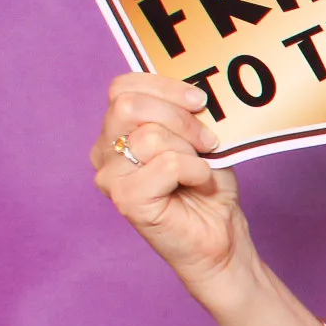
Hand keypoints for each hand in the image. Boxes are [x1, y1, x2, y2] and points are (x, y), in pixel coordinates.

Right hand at [93, 73, 247, 293]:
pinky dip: (195, 170)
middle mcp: (105, 151)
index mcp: (117, 131)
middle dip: (179, 116)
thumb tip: (194, 89)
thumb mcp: (199, 139)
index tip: (200, 101)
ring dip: (190, 149)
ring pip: (150, 136)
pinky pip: (166, 164)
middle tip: (207, 140)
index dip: (164, 87)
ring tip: (202, 167)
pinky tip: (200, 184)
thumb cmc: (207, 188)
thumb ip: (185, 112)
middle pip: (129, 106)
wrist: (220, 238)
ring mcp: (110, 177)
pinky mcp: (125, 199)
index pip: (123, 88)